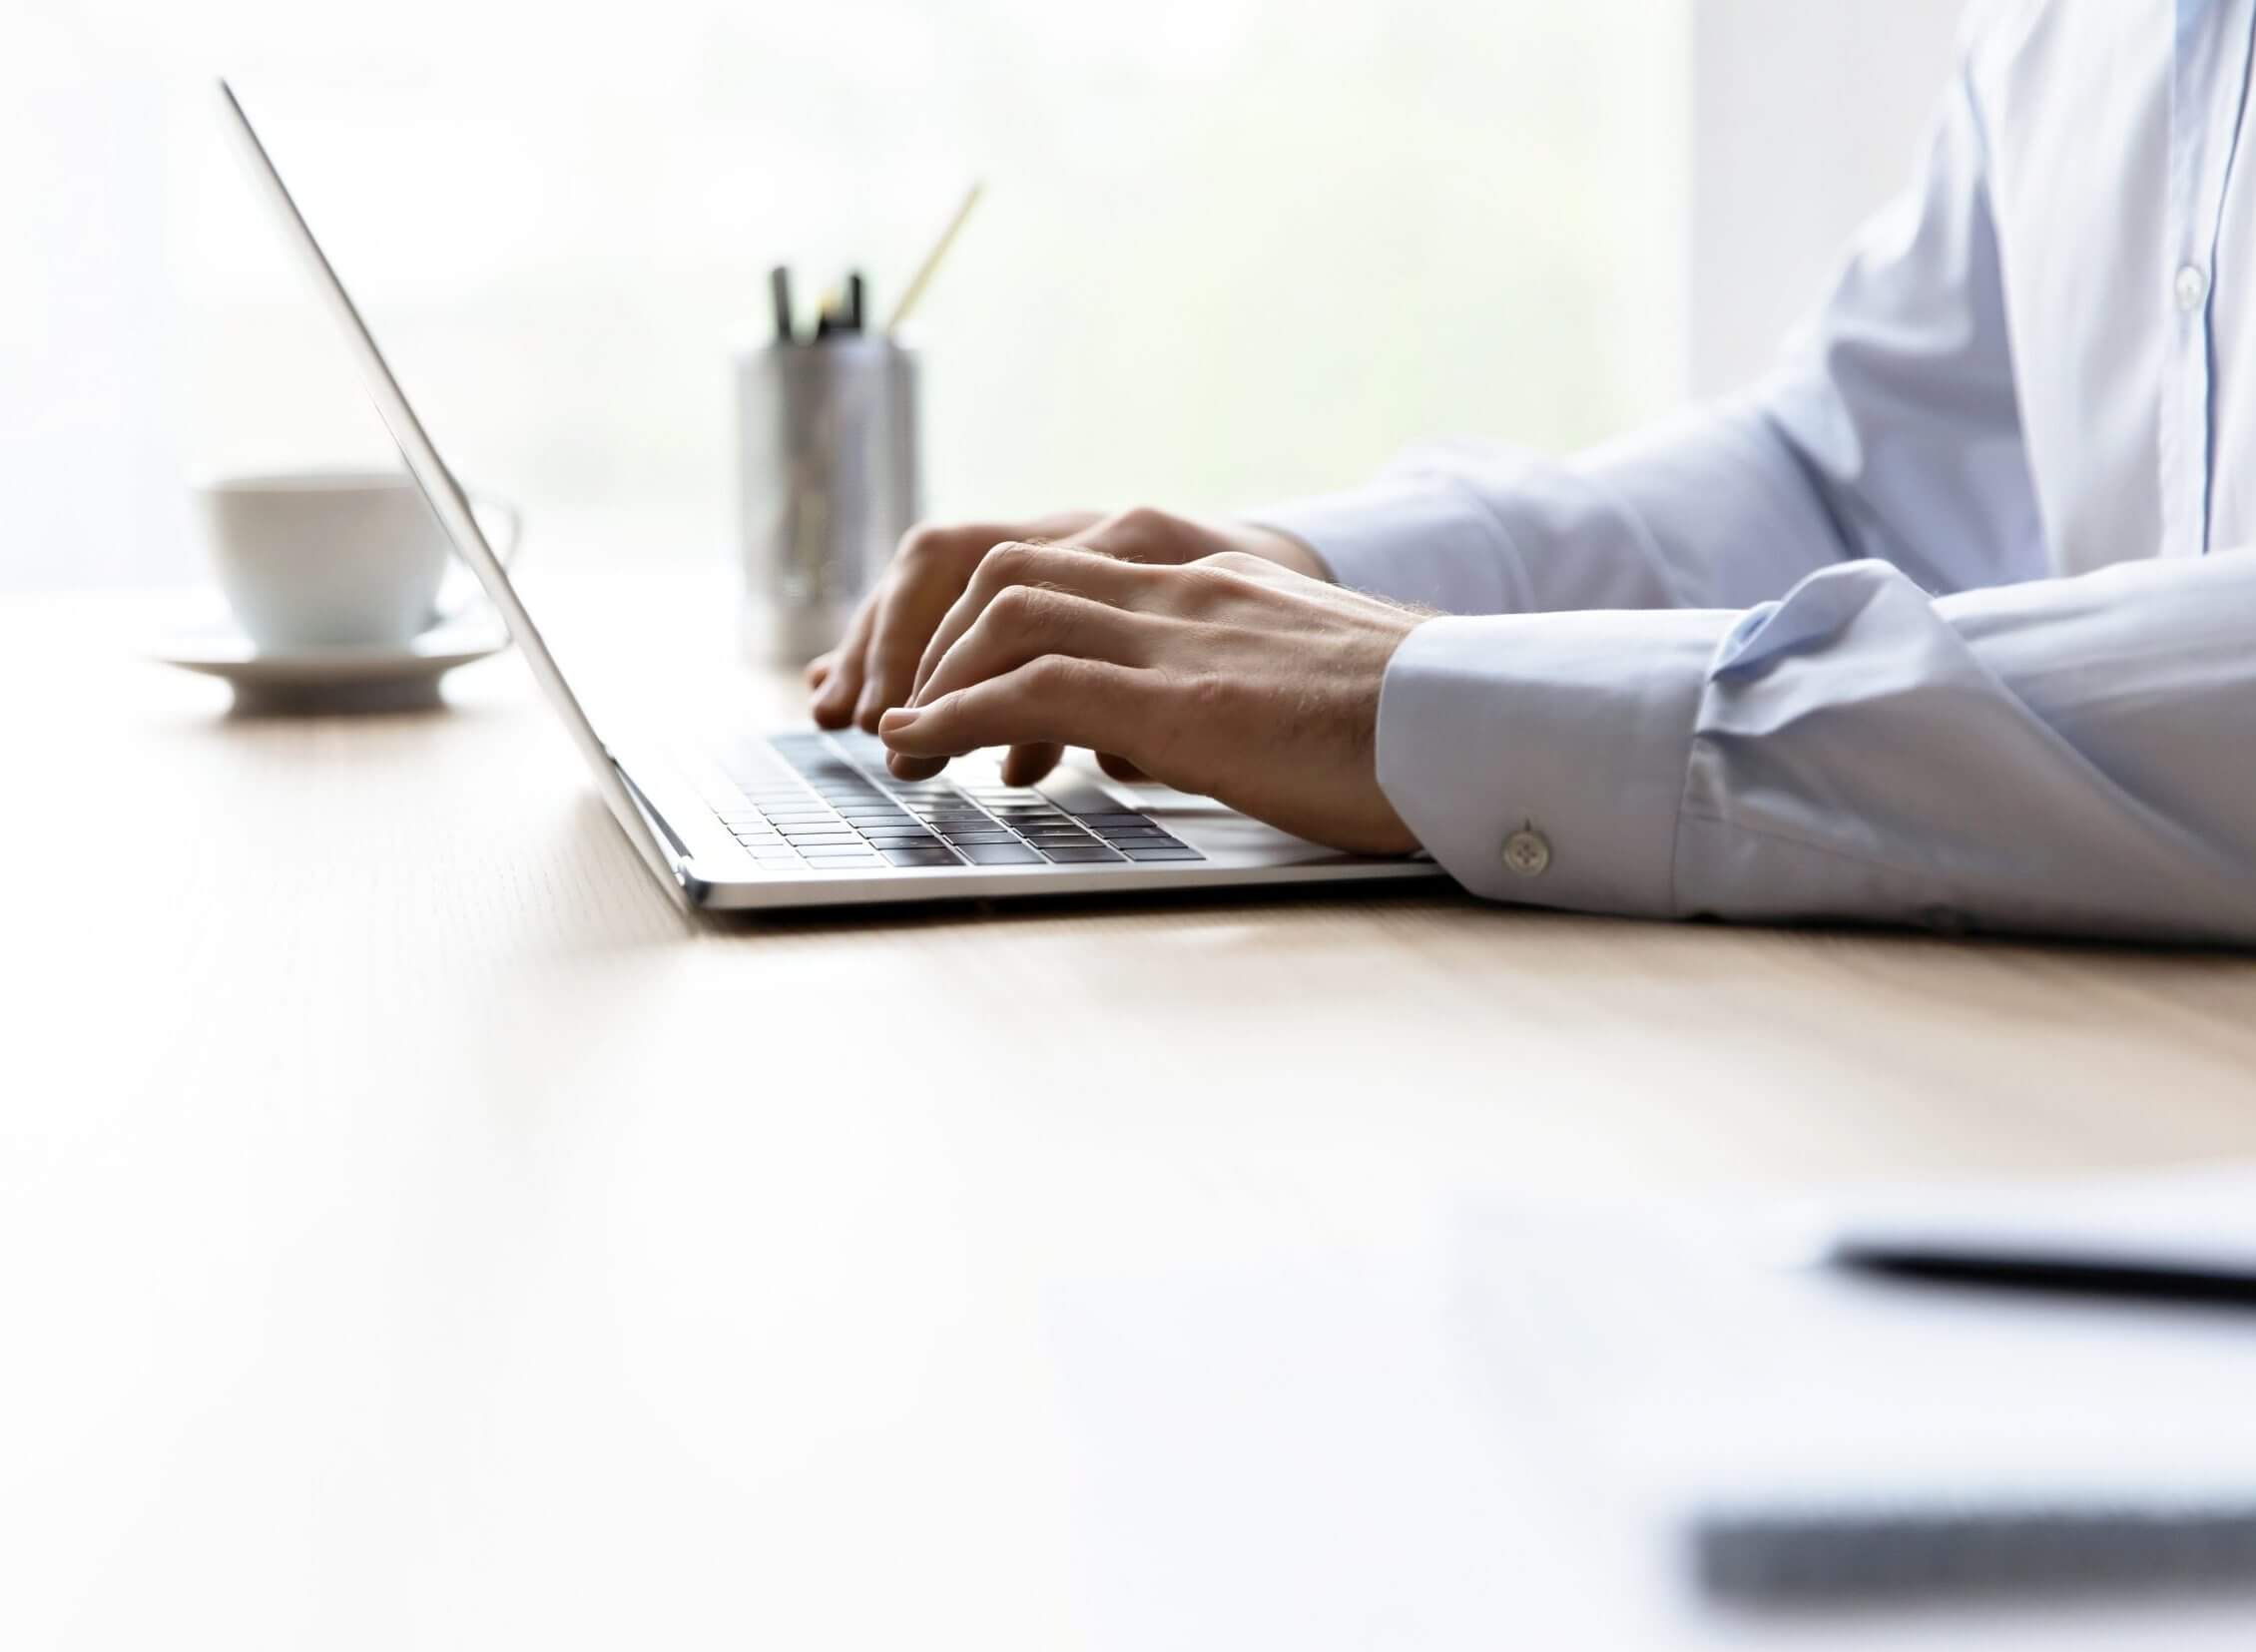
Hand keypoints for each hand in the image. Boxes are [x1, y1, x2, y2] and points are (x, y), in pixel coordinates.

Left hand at [875, 541, 1427, 855]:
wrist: (1488, 722)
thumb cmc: (1413, 728)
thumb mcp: (1299, 686)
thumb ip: (1223, 686)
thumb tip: (1157, 737)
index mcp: (1214, 580)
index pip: (1064, 567)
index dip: (982, 620)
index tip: (949, 679)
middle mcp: (1185, 585)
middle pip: (1011, 571)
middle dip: (937, 642)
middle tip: (908, 712)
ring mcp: (1182, 634)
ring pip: (1005, 613)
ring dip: (934, 679)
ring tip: (905, 742)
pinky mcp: (1183, 698)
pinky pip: (1034, 685)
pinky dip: (956, 716)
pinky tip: (922, 750)